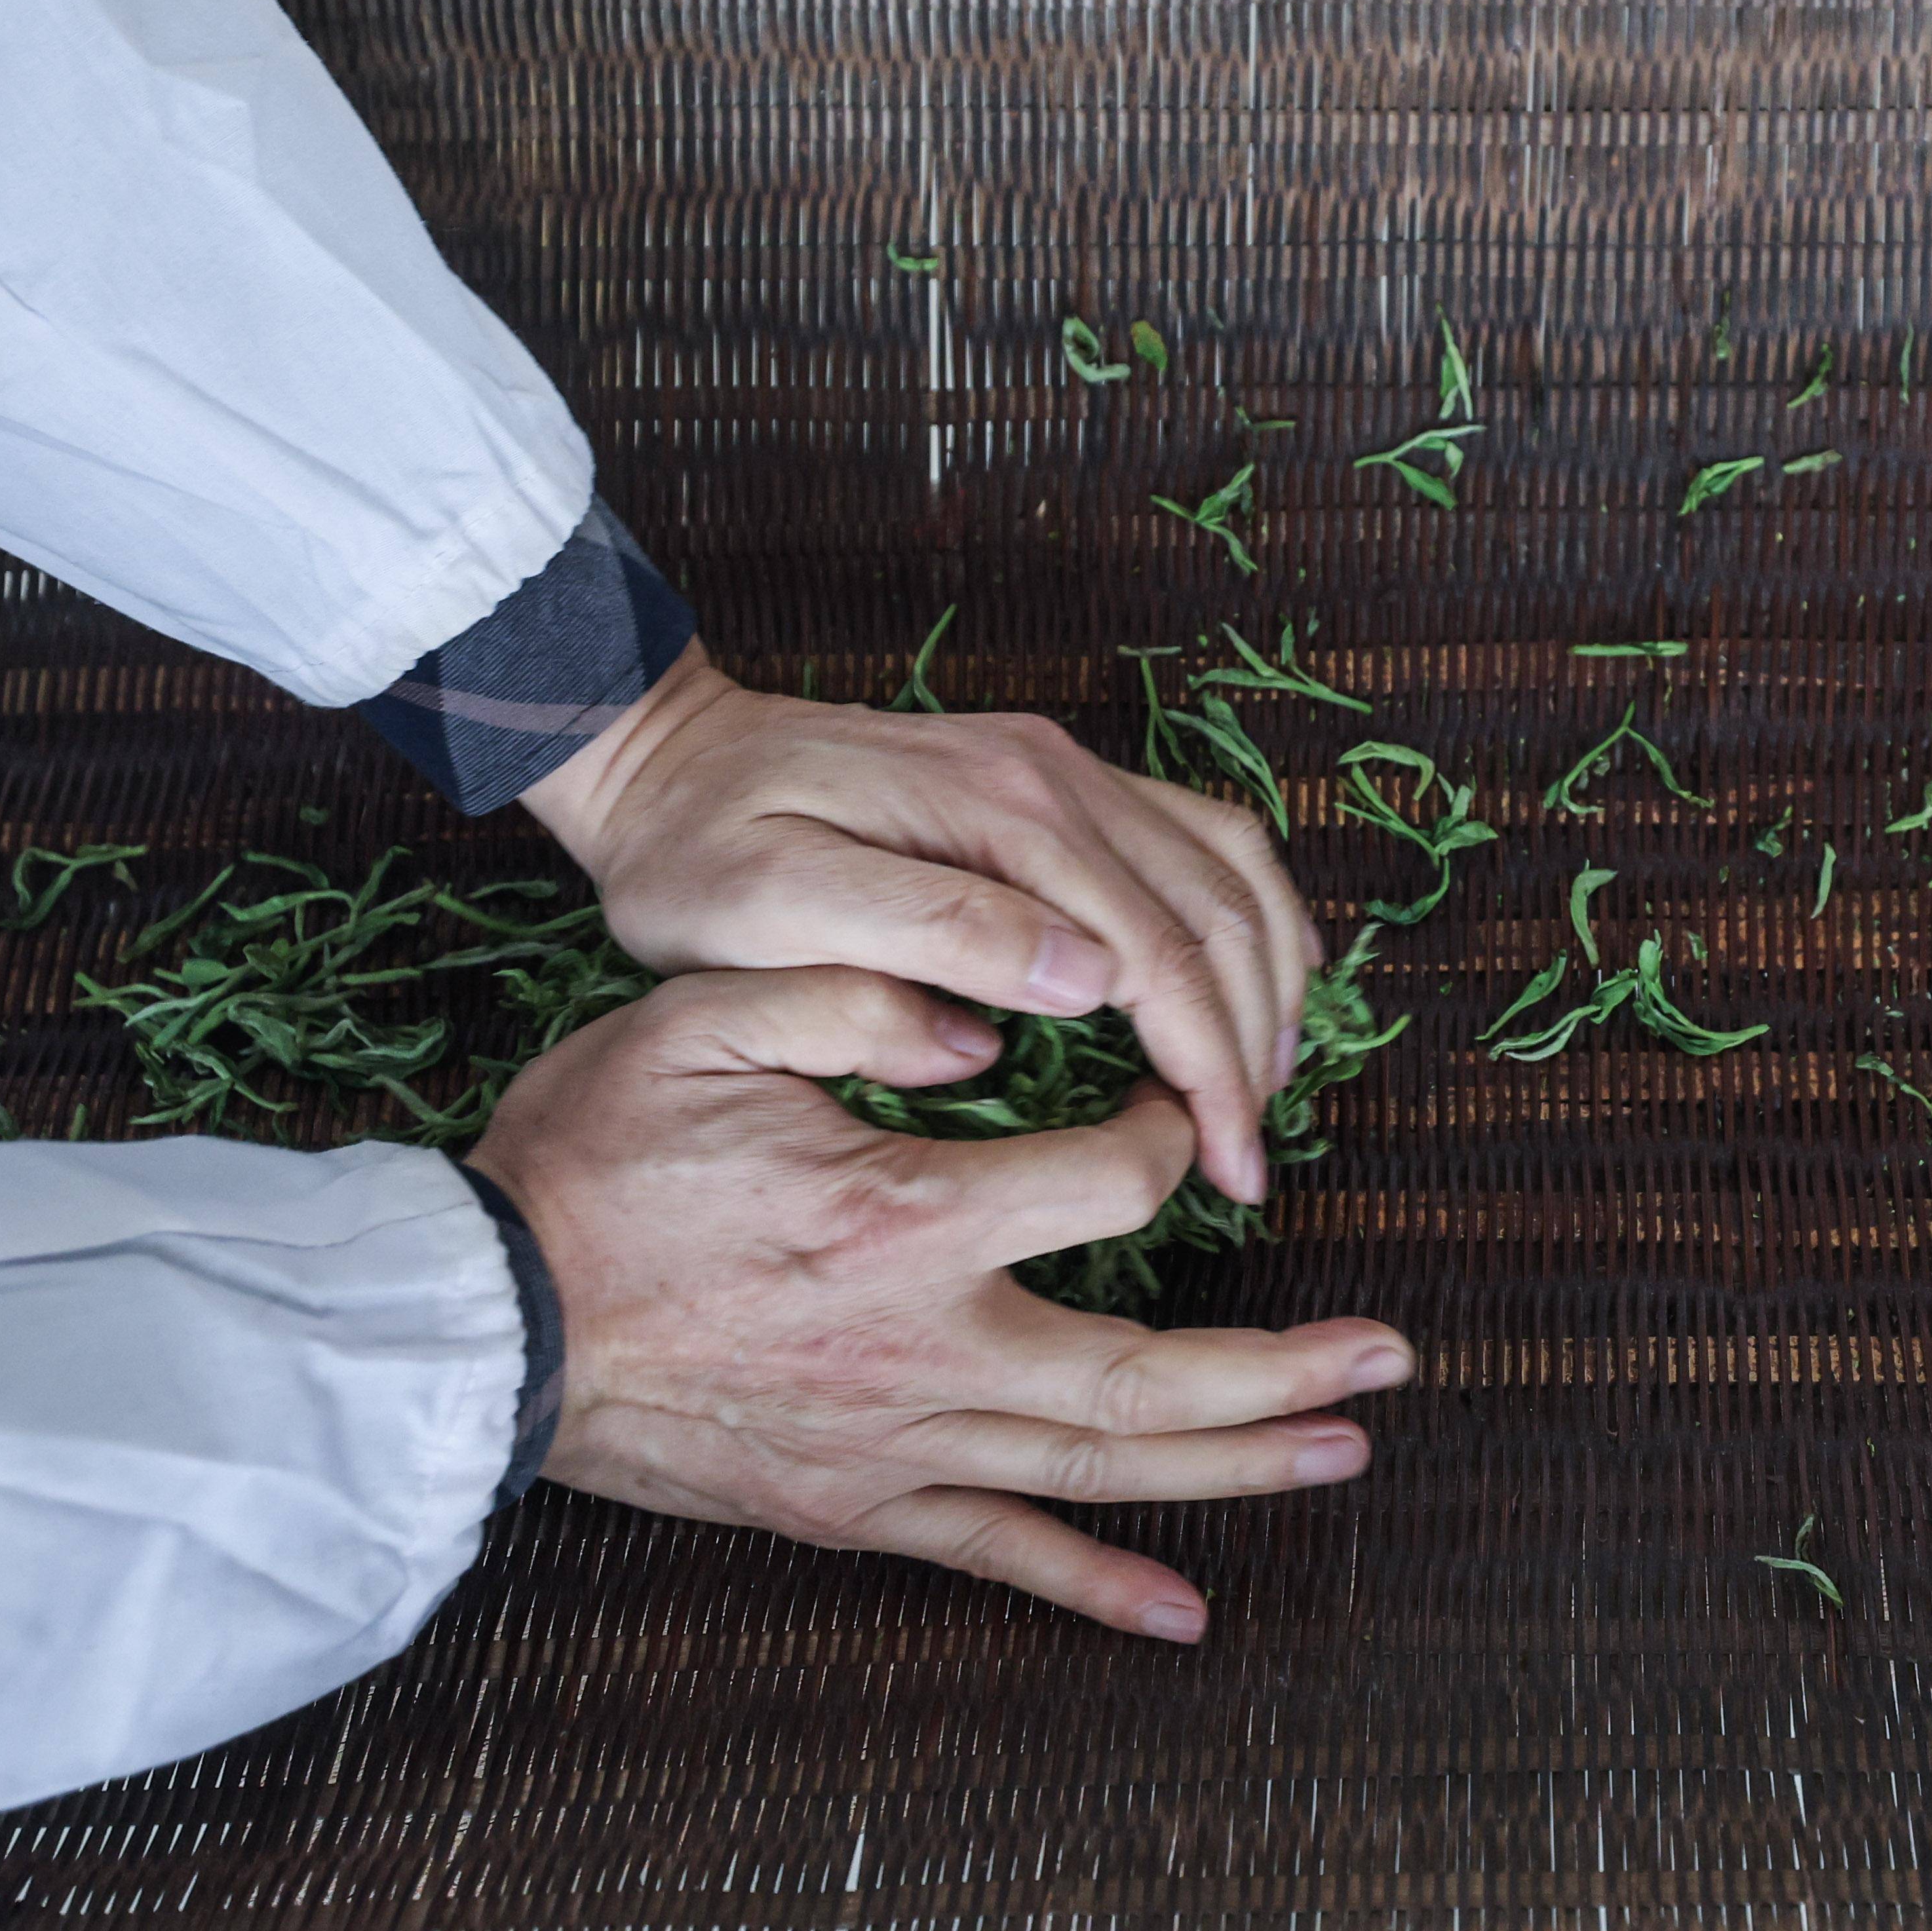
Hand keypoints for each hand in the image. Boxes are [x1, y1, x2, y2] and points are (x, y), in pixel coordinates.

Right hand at [464, 964, 1412, 1640]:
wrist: (479, 1320)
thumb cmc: (587, 1163)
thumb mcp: (703, 1022)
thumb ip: (855, 993)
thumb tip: (985, 1005)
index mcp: (910, 1216)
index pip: (1113, 1182)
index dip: (1172, 1137)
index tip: (1181, 1113)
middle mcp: (929, 1347)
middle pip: (1153, 1371)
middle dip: (1284, 1366)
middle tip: (1391, 1356)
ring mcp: (898, 1444)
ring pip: (1102, 1465)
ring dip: (1238, 1463)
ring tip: (1347, 1447)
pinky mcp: (856, 1506)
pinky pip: (998, 1557)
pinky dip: (1096, 1589)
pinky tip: (1185, 1615)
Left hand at [521, 644, 1317, 1204]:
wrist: (662, 760)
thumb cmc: (698, 856)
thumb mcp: (777, 905)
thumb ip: (931, 931)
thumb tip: (1086, 978)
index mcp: (1002, 811)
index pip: (1158, 955)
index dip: (1208, 1072)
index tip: (1226, 1171)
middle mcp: (1054, 774)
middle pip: (1215, 914)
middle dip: (1252, 1047)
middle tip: (1247, 1160)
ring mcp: (1063, 766)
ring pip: (1230, 869)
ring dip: (1269, 980)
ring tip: (1265, 1089)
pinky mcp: (1056, 776)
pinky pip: (1198, 836)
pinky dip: (1247, 917)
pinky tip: (1250, 984)